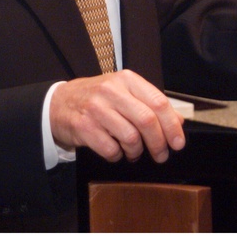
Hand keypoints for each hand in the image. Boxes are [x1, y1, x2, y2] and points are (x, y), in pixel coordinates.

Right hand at [49, 70, 185, 163]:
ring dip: (137, 151)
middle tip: (161, 155)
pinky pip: (111, 149)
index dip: (172, 125)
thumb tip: (178, 121)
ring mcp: (96, 108)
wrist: (58, 103)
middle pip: (147, 121)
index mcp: (126, 79)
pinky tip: (115, 151)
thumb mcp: (124, 92)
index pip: (158, 102)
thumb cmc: (96, 98)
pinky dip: (117, 156)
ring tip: (134, 152)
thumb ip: (150, 103)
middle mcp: (111, 91)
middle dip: (159, 143)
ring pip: (131, 138)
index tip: (178, 142)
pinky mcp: (84, 126)